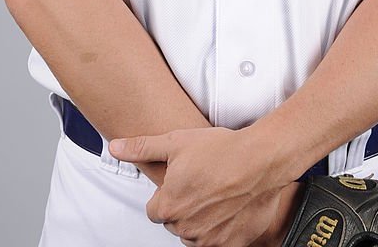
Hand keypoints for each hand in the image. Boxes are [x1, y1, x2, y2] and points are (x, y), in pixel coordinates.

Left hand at [109, 127, 301, 245]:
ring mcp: (209, 239)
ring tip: (216, 193)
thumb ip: (142, 148)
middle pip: (175, 222)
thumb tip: (116, 147)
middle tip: (202, 183)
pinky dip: (220, 228)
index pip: (154, 210)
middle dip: (183, 207)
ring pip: (194, 234)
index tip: (183, 180)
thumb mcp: (176, 141)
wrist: (261, 160)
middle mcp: (186, 228)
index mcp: (168, 206)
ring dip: (200, 220)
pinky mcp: (231, 245)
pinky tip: (228, 206)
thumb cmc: (221, 149)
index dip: (167, 193)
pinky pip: (216, 242)